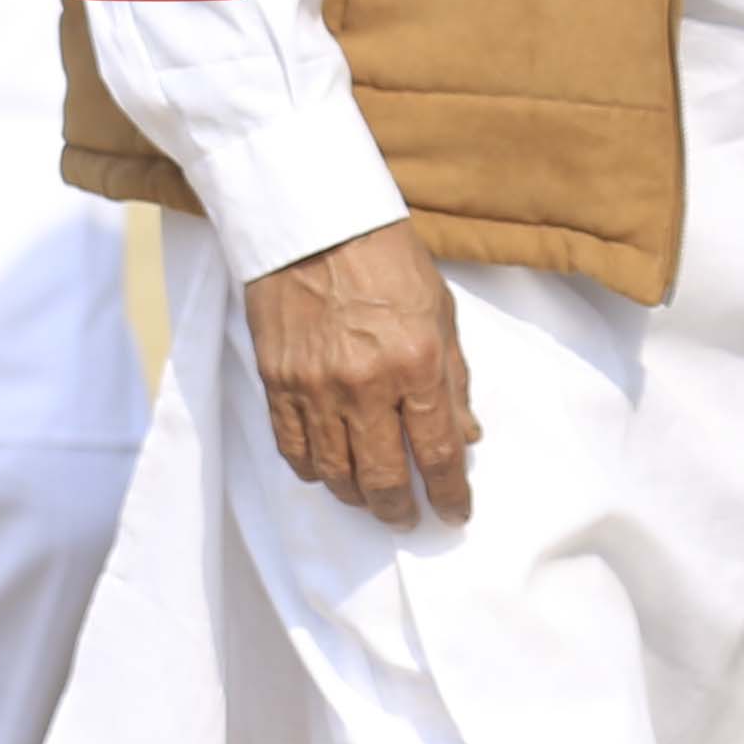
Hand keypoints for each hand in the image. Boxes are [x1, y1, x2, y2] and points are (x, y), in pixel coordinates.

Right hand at [245, 219, 477, 525]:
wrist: (316, 226)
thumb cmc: (388, 263)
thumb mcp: (441, 315)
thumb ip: (454, 381)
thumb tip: (466, 435)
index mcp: (416, 364)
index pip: (438, 451)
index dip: (451, 492)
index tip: (455, 512)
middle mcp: (365, 385)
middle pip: (383, 476)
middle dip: (400, 509)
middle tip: (408, 517)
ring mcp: (315, 388)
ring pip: (334, 473)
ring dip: (357, 496)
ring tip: (373, 499)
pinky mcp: (277, 385)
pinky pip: (293, 450)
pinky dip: (313, 472)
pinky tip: (329, 474)